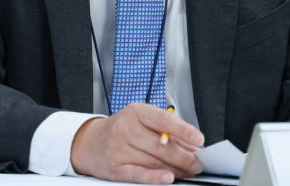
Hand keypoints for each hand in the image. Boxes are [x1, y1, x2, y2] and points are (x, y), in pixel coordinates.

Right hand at [70, 103, 204, 183]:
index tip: (199, 139)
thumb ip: (166, 129)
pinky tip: (168, 178)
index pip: (164, 120)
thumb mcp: (141, 120)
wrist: (90, 142)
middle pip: (162, 146)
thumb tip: (190, 143)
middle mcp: (127, 128)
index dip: (184, 131)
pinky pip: (139, 174)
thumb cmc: (120, 128)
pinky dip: (155, 177)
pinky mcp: (115, 168)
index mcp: (136, 112)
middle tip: (196, 162)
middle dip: (184, 156)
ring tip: (187, 171)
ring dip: (175, 169)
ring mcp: (119, 148)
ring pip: (154, 162)